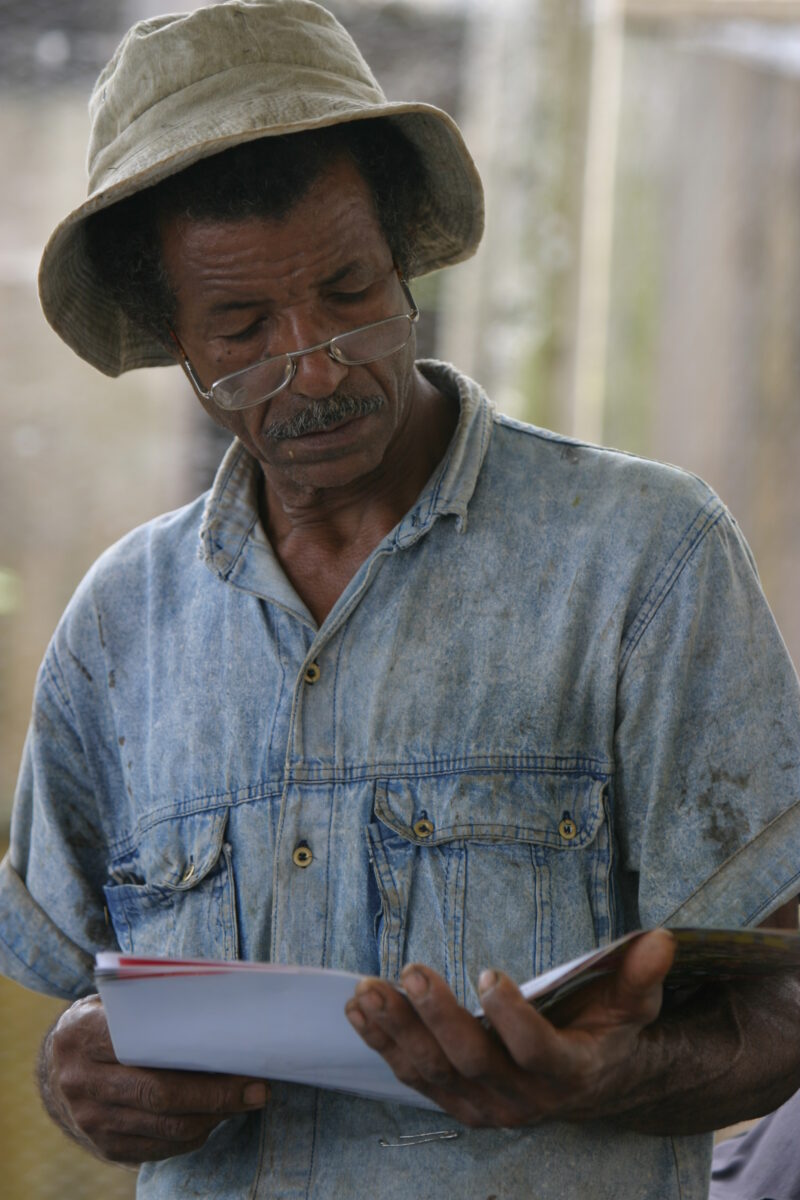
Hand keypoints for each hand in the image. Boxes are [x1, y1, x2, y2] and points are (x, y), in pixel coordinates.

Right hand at [40, 995, 268, 1163]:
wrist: (58, 1063)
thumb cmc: (110, 1021)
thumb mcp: (120, 1001)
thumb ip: (157, 1005)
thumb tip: (225, 1013)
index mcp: (83, 1033)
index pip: (146, 1048)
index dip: (200, 1057)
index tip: (245, 1059)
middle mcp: (80, 1081)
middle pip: (161, 1096)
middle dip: (218, 1096)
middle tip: (258, 1090)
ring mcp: (89, 1120)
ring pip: (165, 1128)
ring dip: (213, 1118)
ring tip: (244, 1101)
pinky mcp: (104, 1147)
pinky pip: (159, 1148)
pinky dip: (193, 1135)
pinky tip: (214, 1117)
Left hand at [344, 930, 674, 1126]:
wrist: (591, 1084)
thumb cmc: (609, 1031)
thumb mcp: (633, 1003)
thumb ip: (641, 975)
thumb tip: (661, 939)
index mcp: (568, 1073)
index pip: (537, 1052)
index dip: (513, 1019)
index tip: (488, 972)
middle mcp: (522, 1098)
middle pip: (473, 1062)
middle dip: (439, 1017)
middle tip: (412, 970)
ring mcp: (484, 1104)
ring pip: (434, 1073)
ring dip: (397, 1031)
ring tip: (368, 990)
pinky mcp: (456, 1101)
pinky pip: (414, 1077)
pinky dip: (384, 1044)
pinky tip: (360, 1010)